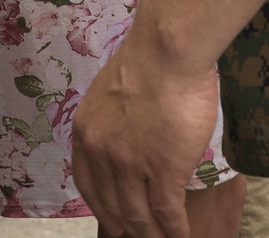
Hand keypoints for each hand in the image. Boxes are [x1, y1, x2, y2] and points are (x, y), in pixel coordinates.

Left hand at [72, 13, 218, 237]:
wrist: (167, 49)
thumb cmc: (150, 58)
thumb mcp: (114, 89)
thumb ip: (115, 116)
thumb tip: (129, 129)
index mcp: (86, 131)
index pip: (88, 185)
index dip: (104, 208)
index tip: (116, 221)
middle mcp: (101, 153)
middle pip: (113, 207)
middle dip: (129, 227)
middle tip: (143, 235)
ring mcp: (130, 165)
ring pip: (140, 216)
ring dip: (154, 234)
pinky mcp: (162, 171)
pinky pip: (166, 213)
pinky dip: (175, 230)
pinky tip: (182, 236)